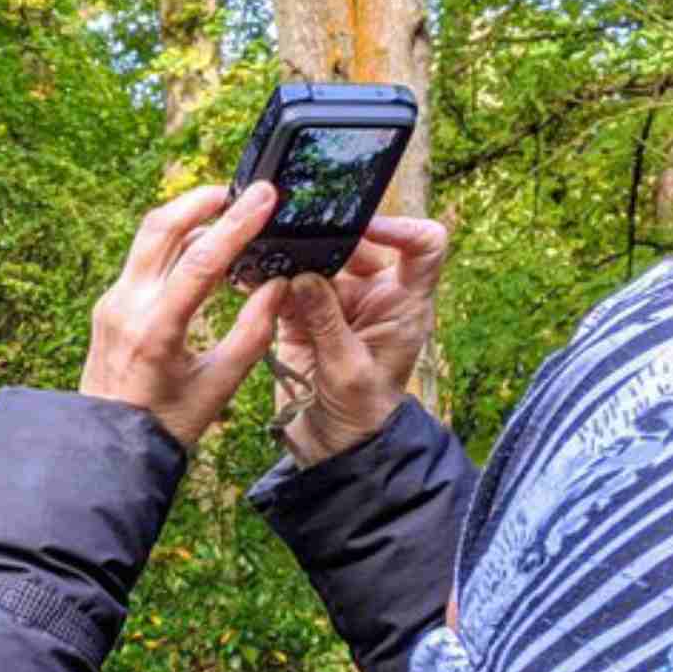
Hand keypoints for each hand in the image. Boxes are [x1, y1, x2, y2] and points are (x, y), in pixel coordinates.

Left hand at [80, 182, 287, 447]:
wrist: (108, 444)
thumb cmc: (168, 423)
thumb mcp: (220, 385)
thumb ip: (253, 332)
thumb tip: (278, 286)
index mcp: (156, 329)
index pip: (201, 259)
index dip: (238, 223)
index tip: (264, 196)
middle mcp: (127, 306)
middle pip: (162, 227)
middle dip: (202, 200)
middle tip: (240, 191)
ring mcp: (112, 302)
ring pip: (148, 238)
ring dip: (187, 218)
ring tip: (226, 214)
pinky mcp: (110, 304)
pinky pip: (143, 259)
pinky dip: (175, 245)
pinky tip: (202, 251)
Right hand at [273, 216, 448, 465]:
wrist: (334, 443)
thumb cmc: (360, 412)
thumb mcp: (348, 370)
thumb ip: (328, 321)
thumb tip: (303, 276)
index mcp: (404, 303)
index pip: (424, 247)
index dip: (403, 228)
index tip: (367, 229)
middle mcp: (375, 293)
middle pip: (358, 244)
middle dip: (327, 241)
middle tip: (294, 240)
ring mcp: (338, 299)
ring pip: (317, 258)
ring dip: (292, 257)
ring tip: (266, 254)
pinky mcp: (305, 310)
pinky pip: (287, 283)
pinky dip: (269, 279)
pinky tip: (248, 275)